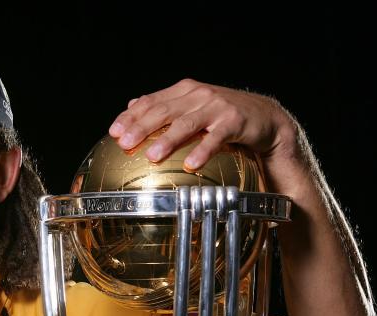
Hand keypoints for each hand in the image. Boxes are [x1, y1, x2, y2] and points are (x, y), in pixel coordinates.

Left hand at [107, 78, 298, 171]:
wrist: (263, 117)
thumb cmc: (221, 115)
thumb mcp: (191, 107)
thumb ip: (163, 106)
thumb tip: (131, 106)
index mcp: (183, 91)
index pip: (151, 101)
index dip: (130, 116)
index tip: (113, 133)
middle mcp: (198, 95)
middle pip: (163, 111)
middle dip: (141, 128)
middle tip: (125, 144)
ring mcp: (216, 107)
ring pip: (187, 123)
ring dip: (168, 140)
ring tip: (152, 156)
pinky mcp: (234, 122)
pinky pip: (216, 138)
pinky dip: (203, 150)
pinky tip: (191, 164)